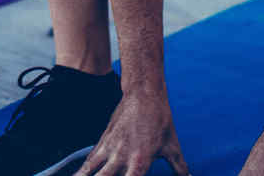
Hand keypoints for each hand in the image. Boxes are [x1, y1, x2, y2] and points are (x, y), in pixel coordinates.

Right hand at [74, 92, 188, 175]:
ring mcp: (110, 149)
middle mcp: (122, 158)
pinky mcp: (103, 141)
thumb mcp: (172, 146)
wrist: (144, 95)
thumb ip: (180, 167)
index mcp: (140, 162)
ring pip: (92, 171)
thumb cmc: (160, 120)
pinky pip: (90, 160)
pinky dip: (83, 170)